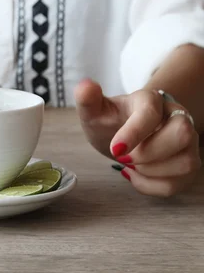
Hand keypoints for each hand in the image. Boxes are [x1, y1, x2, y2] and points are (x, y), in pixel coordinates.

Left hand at [75, 79, 200, 196]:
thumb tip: (85, 86)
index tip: (115, 149)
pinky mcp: (188, 164)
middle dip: (150, 153)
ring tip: (132, 164)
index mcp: (150, 99)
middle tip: (125, 157)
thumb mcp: (95, 111)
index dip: (134, 132)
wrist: (123, 135)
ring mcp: (187, 142)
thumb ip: (87, 99)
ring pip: (185, 163)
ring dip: (151, 172)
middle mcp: (176, 116)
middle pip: (182, 134)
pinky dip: (153, 186)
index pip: (152, 112)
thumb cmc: (111, 121)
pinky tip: (137, 176)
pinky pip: (179, 183)